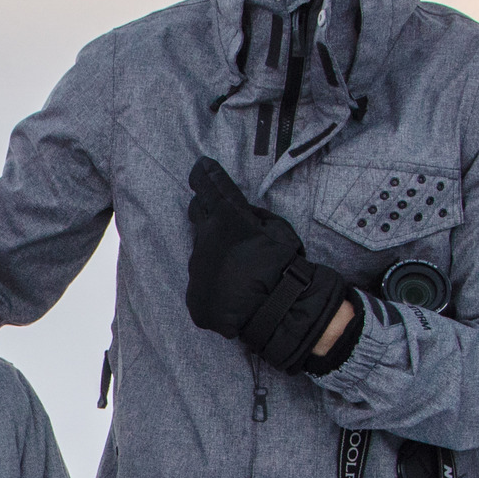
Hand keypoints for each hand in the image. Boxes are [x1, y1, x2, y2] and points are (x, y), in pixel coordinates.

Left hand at [184, 160, 361, 374]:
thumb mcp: (276, 227)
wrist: (276, 311)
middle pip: (197, 213)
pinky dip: (215, 281)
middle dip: (205, 209)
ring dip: (214, 251)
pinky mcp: (195, 296)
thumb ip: (251, 216)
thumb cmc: (283, 264)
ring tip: (238, 265)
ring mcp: (197, 269)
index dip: (203, 173)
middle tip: (220, 216)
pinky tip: (234, 289)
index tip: (201, 166)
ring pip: (201, 250)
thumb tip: (237, 213)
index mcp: (225, 217)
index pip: (207, 184)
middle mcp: (204, 239)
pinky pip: (203, 282)